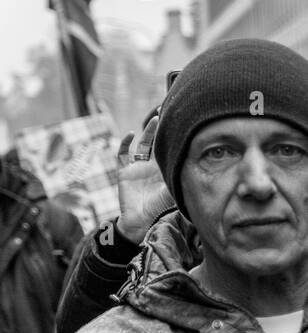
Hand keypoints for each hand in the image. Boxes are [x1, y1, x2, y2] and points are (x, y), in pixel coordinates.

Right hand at [113, 114, 174, 244]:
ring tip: (155, 119)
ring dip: (148, 131)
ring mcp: (138, 168)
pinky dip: (123, 144)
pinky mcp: (125, 172)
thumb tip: (209, 169)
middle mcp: (152, 166)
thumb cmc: (161, 210)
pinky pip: (122, 155)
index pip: (171, 147)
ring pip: (142, 144)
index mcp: (165, 169)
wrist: (141, 222)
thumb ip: (187, 180)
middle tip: (169, 110)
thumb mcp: (178, 191)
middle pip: (157, 141)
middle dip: (162, 127)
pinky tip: (130, 135)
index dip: (174, 135)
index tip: (184, 119)